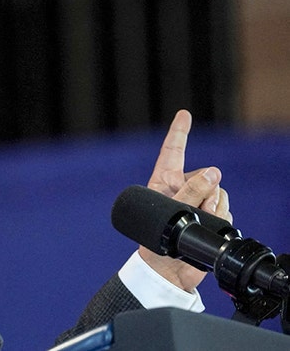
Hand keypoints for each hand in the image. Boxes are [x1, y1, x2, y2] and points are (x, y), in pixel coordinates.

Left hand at [138, 109, 231, 291]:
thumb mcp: (168, 211)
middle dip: (201, 190)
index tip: (184, 115)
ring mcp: (200, 201)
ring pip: (218, 192)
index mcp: (164, 181)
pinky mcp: (212, 215)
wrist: (169, 268)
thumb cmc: (157, 238)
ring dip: (211, 205)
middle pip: (204, 175)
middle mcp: (183, 187)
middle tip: (186, 210)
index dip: (178, 133)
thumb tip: (214, 173)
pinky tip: (205, 227)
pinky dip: (218, 216)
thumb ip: (190, 191)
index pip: (172, 152)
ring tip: (193, 221)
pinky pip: (224, 208)